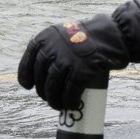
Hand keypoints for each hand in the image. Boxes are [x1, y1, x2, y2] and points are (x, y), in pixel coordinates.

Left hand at [17, 0, 139, 110]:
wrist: (113, 33)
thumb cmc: (89, 36)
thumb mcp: (64, 34)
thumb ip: (53, 48)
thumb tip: (46, 73)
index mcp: (45, 37)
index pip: (29, 60)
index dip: (26, 76)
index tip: (28, 86)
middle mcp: (53, 48)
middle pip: (41, 76)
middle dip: (43, 90)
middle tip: (48, 97)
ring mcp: (67, 60)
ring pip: (53, 87)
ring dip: (54, 100)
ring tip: (58, 105)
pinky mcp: (81, 71)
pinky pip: (70, 92)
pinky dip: (69, 101)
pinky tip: (71, 105)